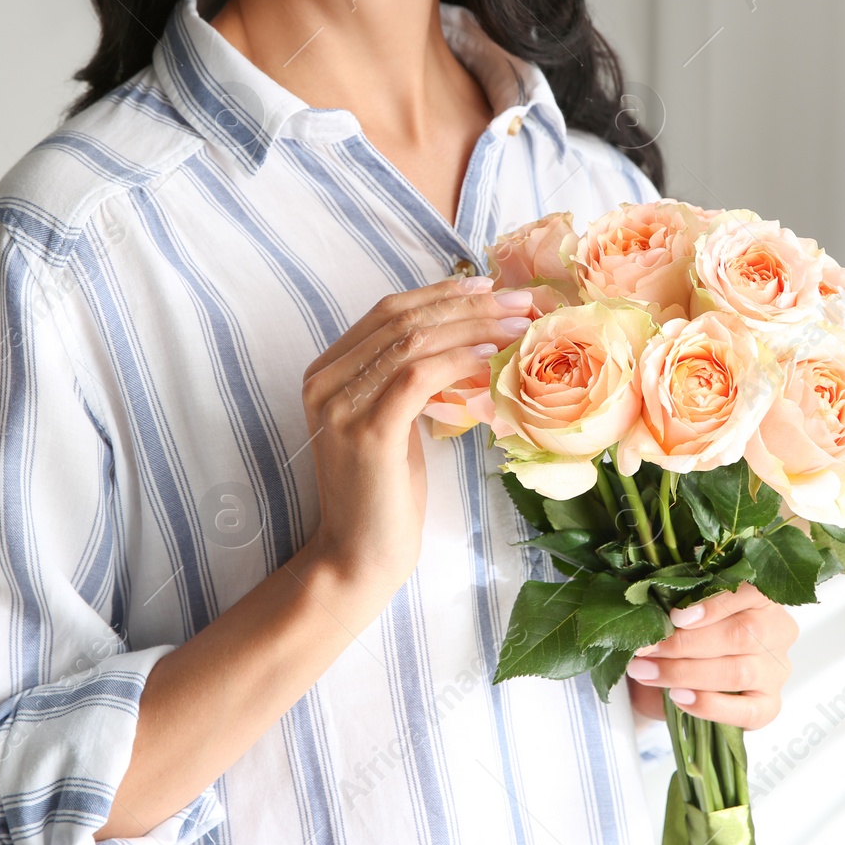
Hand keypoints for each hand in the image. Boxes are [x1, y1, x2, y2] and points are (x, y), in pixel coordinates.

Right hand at [300, 275, 532, 586]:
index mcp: (326, 371)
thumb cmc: (383, 492)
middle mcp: (324, 381)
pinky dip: (458, 360)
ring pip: (414, 341)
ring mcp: (340, 406)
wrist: (358, 556)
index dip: (441, 293)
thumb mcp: (392, 421)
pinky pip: (417, 376)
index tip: (489, 288)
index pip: (387, 311)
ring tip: (519, 325)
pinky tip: (490, 357)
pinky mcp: (366, 432)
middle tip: (520, 300)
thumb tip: (464, 335)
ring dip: (473, 327)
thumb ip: (406, 377)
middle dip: (467, 304)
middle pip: (403, 319)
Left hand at [624, 583, 797, 729]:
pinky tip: (679, 698)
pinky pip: (747, 711)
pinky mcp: (768, 705)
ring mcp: (776, 671)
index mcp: (761, 597)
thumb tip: (650, 612)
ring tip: (647, 672)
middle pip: (742, 635)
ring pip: (739, 672)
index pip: (751, 592)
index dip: (714, 605)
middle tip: (646, 648)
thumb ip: (674, 606)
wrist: (676, 674)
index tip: (675, 617)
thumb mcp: (679, 611)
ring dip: (686, 673)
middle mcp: (777, 631)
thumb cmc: (681, 632)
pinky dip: (710, 706)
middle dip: (686, 643)